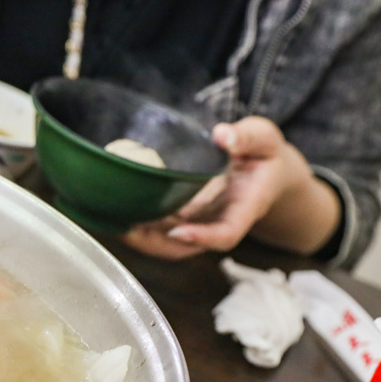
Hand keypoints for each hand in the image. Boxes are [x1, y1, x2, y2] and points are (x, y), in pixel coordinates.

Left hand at [122, 117, 329, 259]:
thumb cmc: (265, 154)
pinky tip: (118, 215)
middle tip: (126, 229)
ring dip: (142, 239)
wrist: (267, 171)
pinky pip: (163, 231)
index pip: (226, 233)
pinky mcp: (188, 219)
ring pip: (170, 244)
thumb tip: (223, 135)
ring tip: (114, 223)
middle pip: (188, 247)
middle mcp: (220, 222)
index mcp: (245, 207)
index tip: (178, 231)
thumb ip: (248, 136)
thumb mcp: (265, 138)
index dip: (203, 238)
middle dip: (155, 244)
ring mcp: (202, 224)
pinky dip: (141, 228)